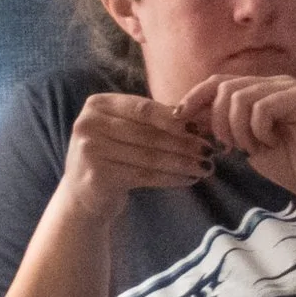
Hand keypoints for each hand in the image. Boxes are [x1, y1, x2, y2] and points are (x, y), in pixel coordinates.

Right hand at [59, 92, 214, 221]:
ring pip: (149, 156)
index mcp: (98, 104)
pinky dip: (171, 178)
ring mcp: (90, 150)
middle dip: (184, 144)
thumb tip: (198, 121)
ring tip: (206, 167)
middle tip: (210, 151)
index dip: (175, 119)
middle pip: (148, 134)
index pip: (144, 108)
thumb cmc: (114, 155)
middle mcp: (88, 123)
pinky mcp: (97, 175)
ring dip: (183, 163)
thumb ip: (154, 120)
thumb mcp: (127, 130)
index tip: (201, 129)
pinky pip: (144, 175)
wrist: (85, 192)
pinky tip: (190, 179)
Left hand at [176, 74, 295, 201]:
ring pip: (240, 97)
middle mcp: (274, 83)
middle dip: (218, 120)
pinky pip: (262, 107)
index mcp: (261, 90)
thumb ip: (223, 123)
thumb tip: (187, 112)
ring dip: (238, 129)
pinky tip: (271, 142)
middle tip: (229, 146)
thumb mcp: (244, 141)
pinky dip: (259, 130)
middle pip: (225, 87)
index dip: (195, 96)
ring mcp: (290, 88)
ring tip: (253, 147)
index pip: (219, 81)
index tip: (180, 116)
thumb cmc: (287, 165)